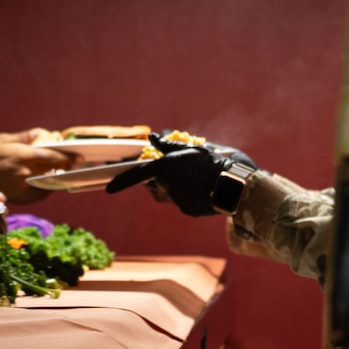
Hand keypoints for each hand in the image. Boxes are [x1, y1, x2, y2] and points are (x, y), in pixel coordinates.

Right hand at [0, 129, 74, 203]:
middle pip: (53, 170)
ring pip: (48, 182)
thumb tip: (41, 133)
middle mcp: (24, 172)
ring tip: (62, 171)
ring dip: (57, 177)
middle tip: (74, 164)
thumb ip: (23, 137)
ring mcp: (23, 187)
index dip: (67, 157)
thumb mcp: (1, 140)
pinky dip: (46, 188)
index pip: (51, 156)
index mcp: (21, 155)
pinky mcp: (20, 198)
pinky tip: (48, 182)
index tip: (79, 157)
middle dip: (66, 166)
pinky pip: (39, 194)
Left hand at [105, 133, 255, 217]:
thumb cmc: (218, 161)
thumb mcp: (195, 148)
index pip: (141, 173)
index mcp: (169, 166)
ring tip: (195, 178)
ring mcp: (178, 200)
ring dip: (174, 187)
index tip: (109, 188)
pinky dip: (188, 196)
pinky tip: (203, 190)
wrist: (239, 186)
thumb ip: (171, 146)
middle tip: (176, 171)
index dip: (124, 180)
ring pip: (167, 194)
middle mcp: (170, 185)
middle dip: (159, 179)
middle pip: (154, 184)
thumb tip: (154, 138)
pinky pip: (181, 202)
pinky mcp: (188, 210)